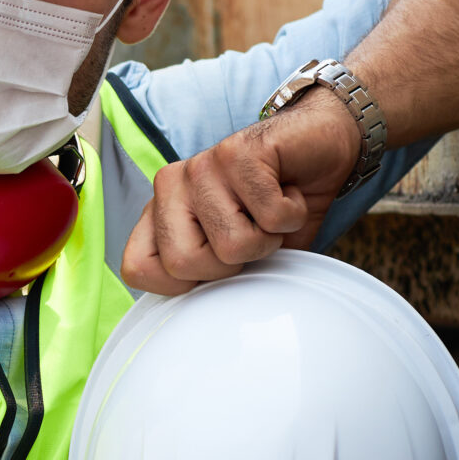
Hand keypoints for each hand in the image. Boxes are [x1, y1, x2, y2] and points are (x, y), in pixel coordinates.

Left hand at [122, 87, 361, 293]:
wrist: (322, 145)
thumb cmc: (280, 204)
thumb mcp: (244, 252)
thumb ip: (214, 277)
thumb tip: (202, 315)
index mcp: (161, 211)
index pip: (136, 268)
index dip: (184, 285)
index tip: (220, 264)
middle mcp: (170, 185)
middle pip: (182, 264)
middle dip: (234, 264)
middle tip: (253, 232)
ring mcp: (200, 166)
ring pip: (232, 245)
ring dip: (270, 238)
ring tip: (272, 210)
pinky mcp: (237, 153)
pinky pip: (270, 217)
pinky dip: (293, 214)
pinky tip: (289, 190)